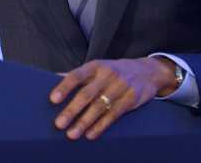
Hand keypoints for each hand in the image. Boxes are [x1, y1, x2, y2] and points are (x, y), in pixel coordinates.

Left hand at [49, 57, 176, 140]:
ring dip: (84, 122)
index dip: (64, 87)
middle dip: (72, 110)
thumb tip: (54, 76)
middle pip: (87, 94)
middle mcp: (108, 74)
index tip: (53, 99)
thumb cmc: (114, 71)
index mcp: (96, 66)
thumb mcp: (98, 67)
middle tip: (59, 124)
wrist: (147, 71)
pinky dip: (101, 125)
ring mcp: (121, 86)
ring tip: (72, 134)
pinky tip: (91, 134)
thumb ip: (78, 74)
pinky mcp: (131, 99)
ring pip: (99, 107)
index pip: (77, 75)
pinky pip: (114, 114)